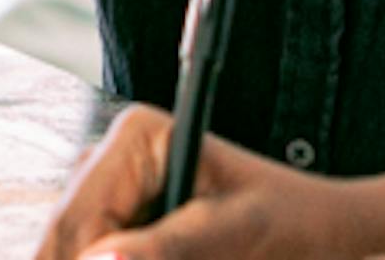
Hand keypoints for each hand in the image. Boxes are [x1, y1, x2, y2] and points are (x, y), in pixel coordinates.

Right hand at [38, 104, 365, 258]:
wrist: (318, 231)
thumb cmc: (290, 221)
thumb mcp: (234, 236)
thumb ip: (165, 249)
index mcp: (135, 137)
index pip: (78, 220)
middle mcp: (108, 158)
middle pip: (66, 242)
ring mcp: (108, 194)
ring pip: (76, 253)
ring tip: (193, 259)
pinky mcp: (118, 224)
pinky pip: (97, 256)